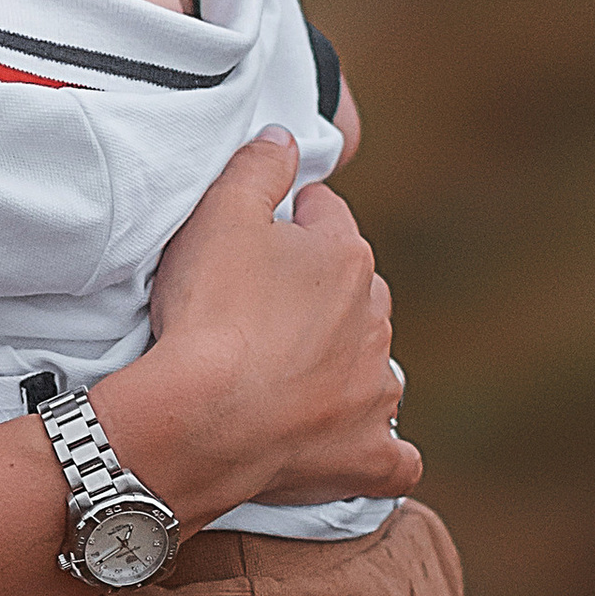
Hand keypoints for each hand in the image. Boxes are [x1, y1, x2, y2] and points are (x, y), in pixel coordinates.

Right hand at [105, 130, 419, 520]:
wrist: (202, 417)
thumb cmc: (208, 312)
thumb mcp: (218, 214)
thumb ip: (258, 166)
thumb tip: (286, 139)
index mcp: (347, 257)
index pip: (326, 218)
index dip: (287, 223)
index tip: (254, 241)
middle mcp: (375, 320)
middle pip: (351, 292)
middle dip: (316, 296)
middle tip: (256, 312)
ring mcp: (376, 391)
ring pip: (371, 366)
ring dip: (342, 367)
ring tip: (284, 377)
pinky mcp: (368, 453)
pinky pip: (392, 456)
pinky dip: (377, 451)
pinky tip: (353, 448)